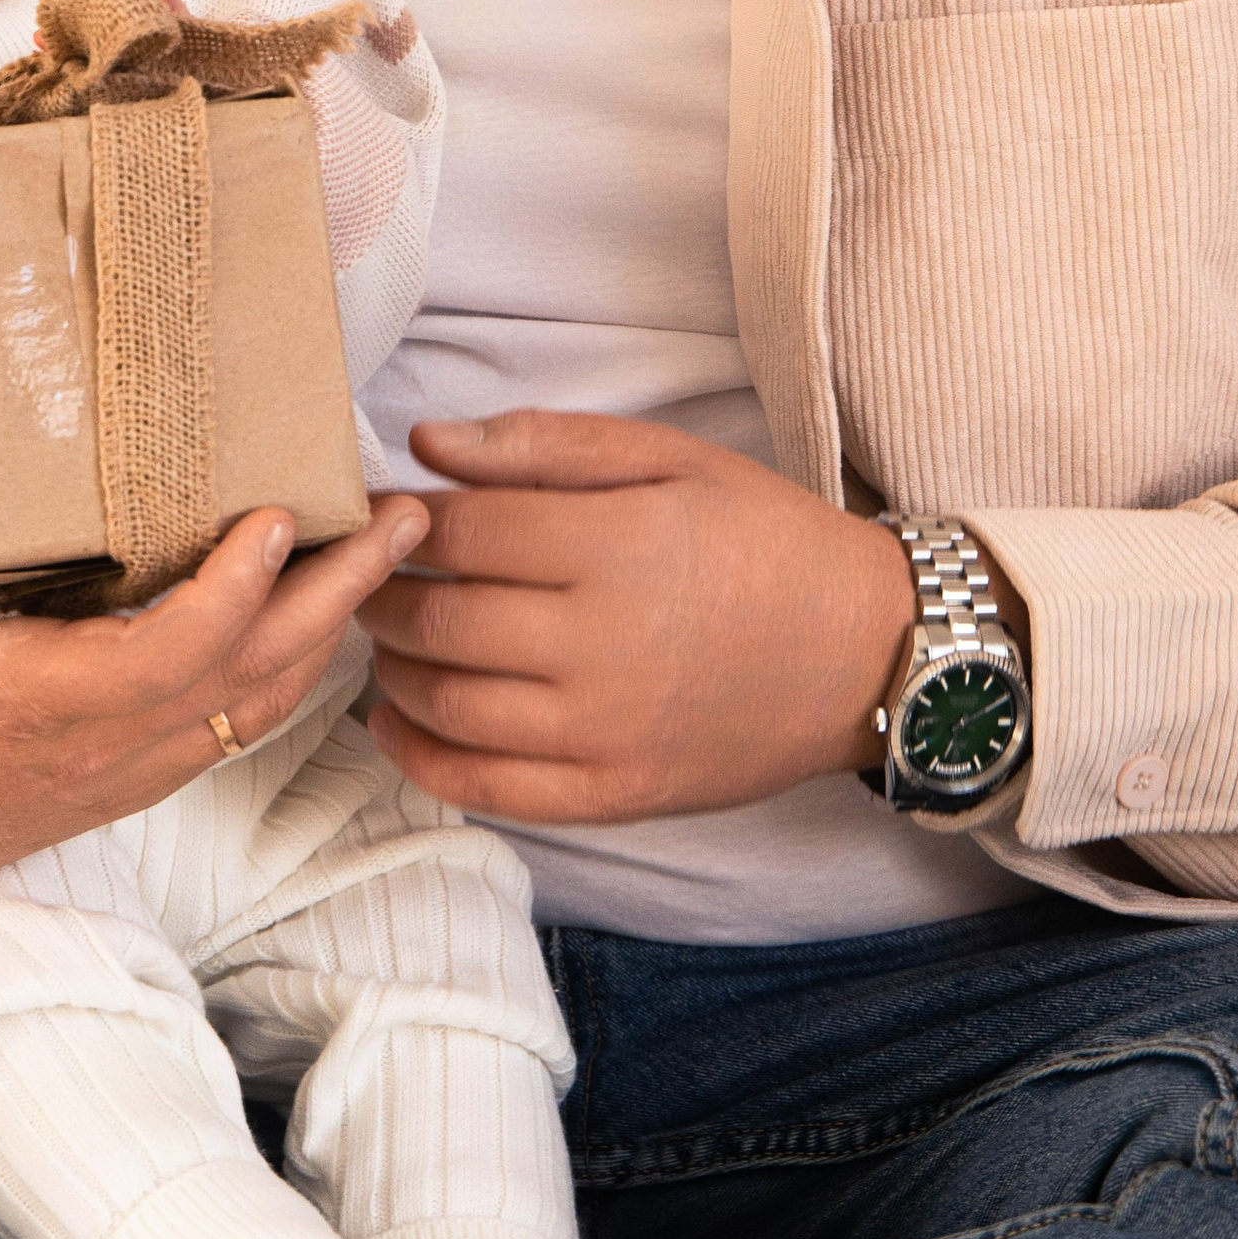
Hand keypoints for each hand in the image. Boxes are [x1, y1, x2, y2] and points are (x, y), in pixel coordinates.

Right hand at [0, 348, 432, 899]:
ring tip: (386, 550)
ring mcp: (115, 776)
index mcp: (26, 698)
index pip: (164, 660)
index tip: (277, 520)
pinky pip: (227, 734)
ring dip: (330, 633)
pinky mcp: (120, 786)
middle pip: (248, 685)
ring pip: (254, 714)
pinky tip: (317, 618)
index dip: (232, 598)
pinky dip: (287, 675)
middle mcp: (91, 747)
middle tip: (404, 518)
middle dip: (338, 600)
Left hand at [361, 412, 920, 822]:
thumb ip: (544, 446)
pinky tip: (396, 722)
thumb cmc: (762, 539)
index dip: (405, 518)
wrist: (862, 651)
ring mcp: (608, 733)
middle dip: (385, 593)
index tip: (387, 511)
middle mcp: (604, 647)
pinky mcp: (617, 795)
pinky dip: (424, 757)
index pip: (463, 533)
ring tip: (388, 637)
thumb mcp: (668, 460)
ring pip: (452, 706)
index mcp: (617, 547)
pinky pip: (491, 788)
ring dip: (393, 670)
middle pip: (443, 622)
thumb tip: (428, 444)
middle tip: (375, 573)